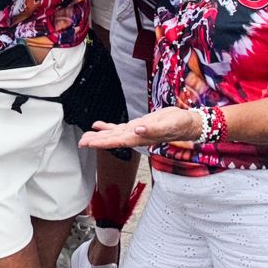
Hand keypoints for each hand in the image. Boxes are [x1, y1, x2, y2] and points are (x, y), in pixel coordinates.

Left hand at [80, 107, 201, 149]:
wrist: (186, 123)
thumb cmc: (179, 124)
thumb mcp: (168, 124)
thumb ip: (153, 129)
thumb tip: (137, 129)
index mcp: (140, 137)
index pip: (117, 141)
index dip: (102, 142)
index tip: (89, 144)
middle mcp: (135, 136)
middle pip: (112, 140)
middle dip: (96, 142)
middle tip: (81, 143)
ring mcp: (135, 132)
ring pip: (113, 135)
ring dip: (99, 136)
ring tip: (85, 137)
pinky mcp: (137, 126)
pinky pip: (119, 127)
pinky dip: (108, 127)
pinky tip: (99, 125)